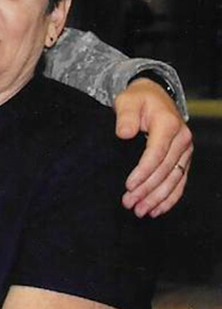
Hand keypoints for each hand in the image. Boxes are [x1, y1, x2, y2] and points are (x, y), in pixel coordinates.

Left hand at [114, 78, 192, 217]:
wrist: (153, 97)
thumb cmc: (138, 100)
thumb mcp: (127, 101)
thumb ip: (125, 116)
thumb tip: (124, 133)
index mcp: (168, 124)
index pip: (157, 153)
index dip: (143, 172)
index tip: (129, 186)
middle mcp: (182, 139)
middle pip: (165, 170)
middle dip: (147, 190)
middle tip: (129, 203)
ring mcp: (185, 151)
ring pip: (174, 180)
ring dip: (157, 198)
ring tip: (140, 211)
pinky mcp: (183, 159)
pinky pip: (180, 182)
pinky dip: (170, 198)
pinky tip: (157, 210)